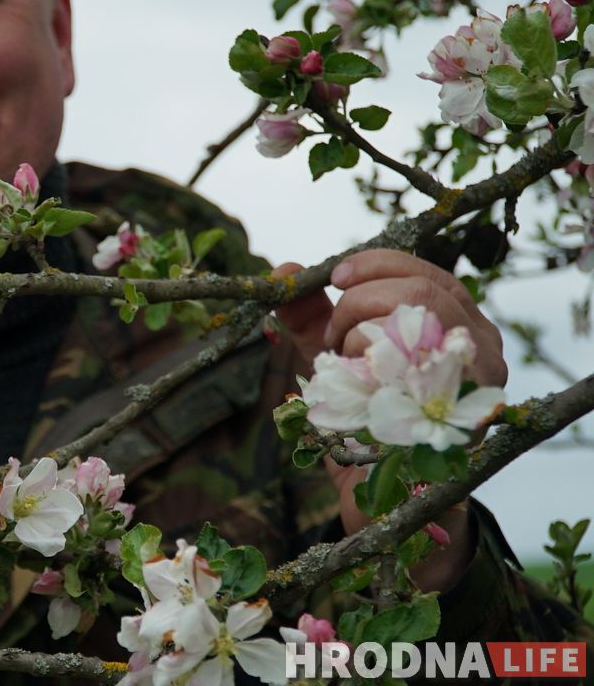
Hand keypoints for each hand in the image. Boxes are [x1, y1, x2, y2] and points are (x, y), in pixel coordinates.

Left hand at [272, 250, 505, 591]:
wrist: (382, 498)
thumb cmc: (363, 422)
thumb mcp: (331, 362)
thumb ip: (309, 318)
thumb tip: (284, 270)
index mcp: (454, 323)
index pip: (424, 273)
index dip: (376, 265)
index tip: (334, 277)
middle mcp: (477, 346)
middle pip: (422, 291)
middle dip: (361, 303)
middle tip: (332, 338)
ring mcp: (479, 381)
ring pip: (423, 323)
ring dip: (366, 333)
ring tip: (344, 365)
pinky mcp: (466, 416)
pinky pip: (416, 370)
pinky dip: (374, 371)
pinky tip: (359, 389)